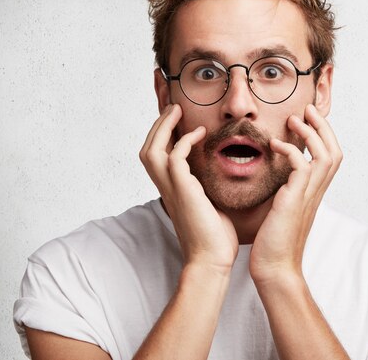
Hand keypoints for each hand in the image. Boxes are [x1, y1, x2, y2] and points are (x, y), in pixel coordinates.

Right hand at [140, 104, 238, 271]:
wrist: (212, 260)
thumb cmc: (214, 238)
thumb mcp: (210, 205)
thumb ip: (207, 187)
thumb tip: (219, 175)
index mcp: (171, 190)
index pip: (157, 156)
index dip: (161, 135)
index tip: (174, 118)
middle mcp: (166, 188)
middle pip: (147, 148)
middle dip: (158, 125)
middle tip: (172, 107)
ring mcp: (172, 189)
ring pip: (152, 150)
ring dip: (163, 127)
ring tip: (177, 111)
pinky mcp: (183, 190)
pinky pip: (175, 157)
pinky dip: (184, 141)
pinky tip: (200, 134)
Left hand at [249, 104, 341, 283]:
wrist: (274, 268)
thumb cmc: (273, 242)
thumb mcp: (282, 210)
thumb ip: (285, 192)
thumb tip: (277, 179)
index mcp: (314, 194)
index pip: (330, 158)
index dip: (324, 136)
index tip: (308, 120)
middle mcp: (316, 193)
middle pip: (334, 151)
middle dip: (323, 127)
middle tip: (307, 110)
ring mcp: (308, 196)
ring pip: (325, 156)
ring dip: (311, 133)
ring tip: (294, 119)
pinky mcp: (294, 200)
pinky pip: (301, 166)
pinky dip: (291, 150)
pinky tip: (275, 145)